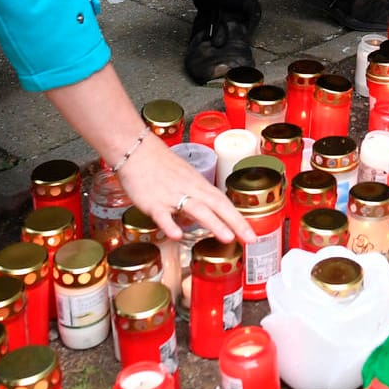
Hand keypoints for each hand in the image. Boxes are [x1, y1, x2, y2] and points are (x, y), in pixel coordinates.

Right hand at [117, 137, 255, 243]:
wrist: (136, 150)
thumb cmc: (160, 165)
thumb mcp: (184, 179)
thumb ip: (194, 199)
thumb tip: (201, 219)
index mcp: (198, 184)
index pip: (223, 202)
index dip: (238, 218)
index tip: (251, 233)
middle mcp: (189, 190)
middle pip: (217, 205)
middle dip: (235, 222)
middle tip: (250, 238)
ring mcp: (171, 196)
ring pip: (196, 209)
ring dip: (213, 223)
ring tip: (227, 238)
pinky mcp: (153, 202)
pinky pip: (162, 215)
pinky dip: (170, 224)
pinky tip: (177, 235)